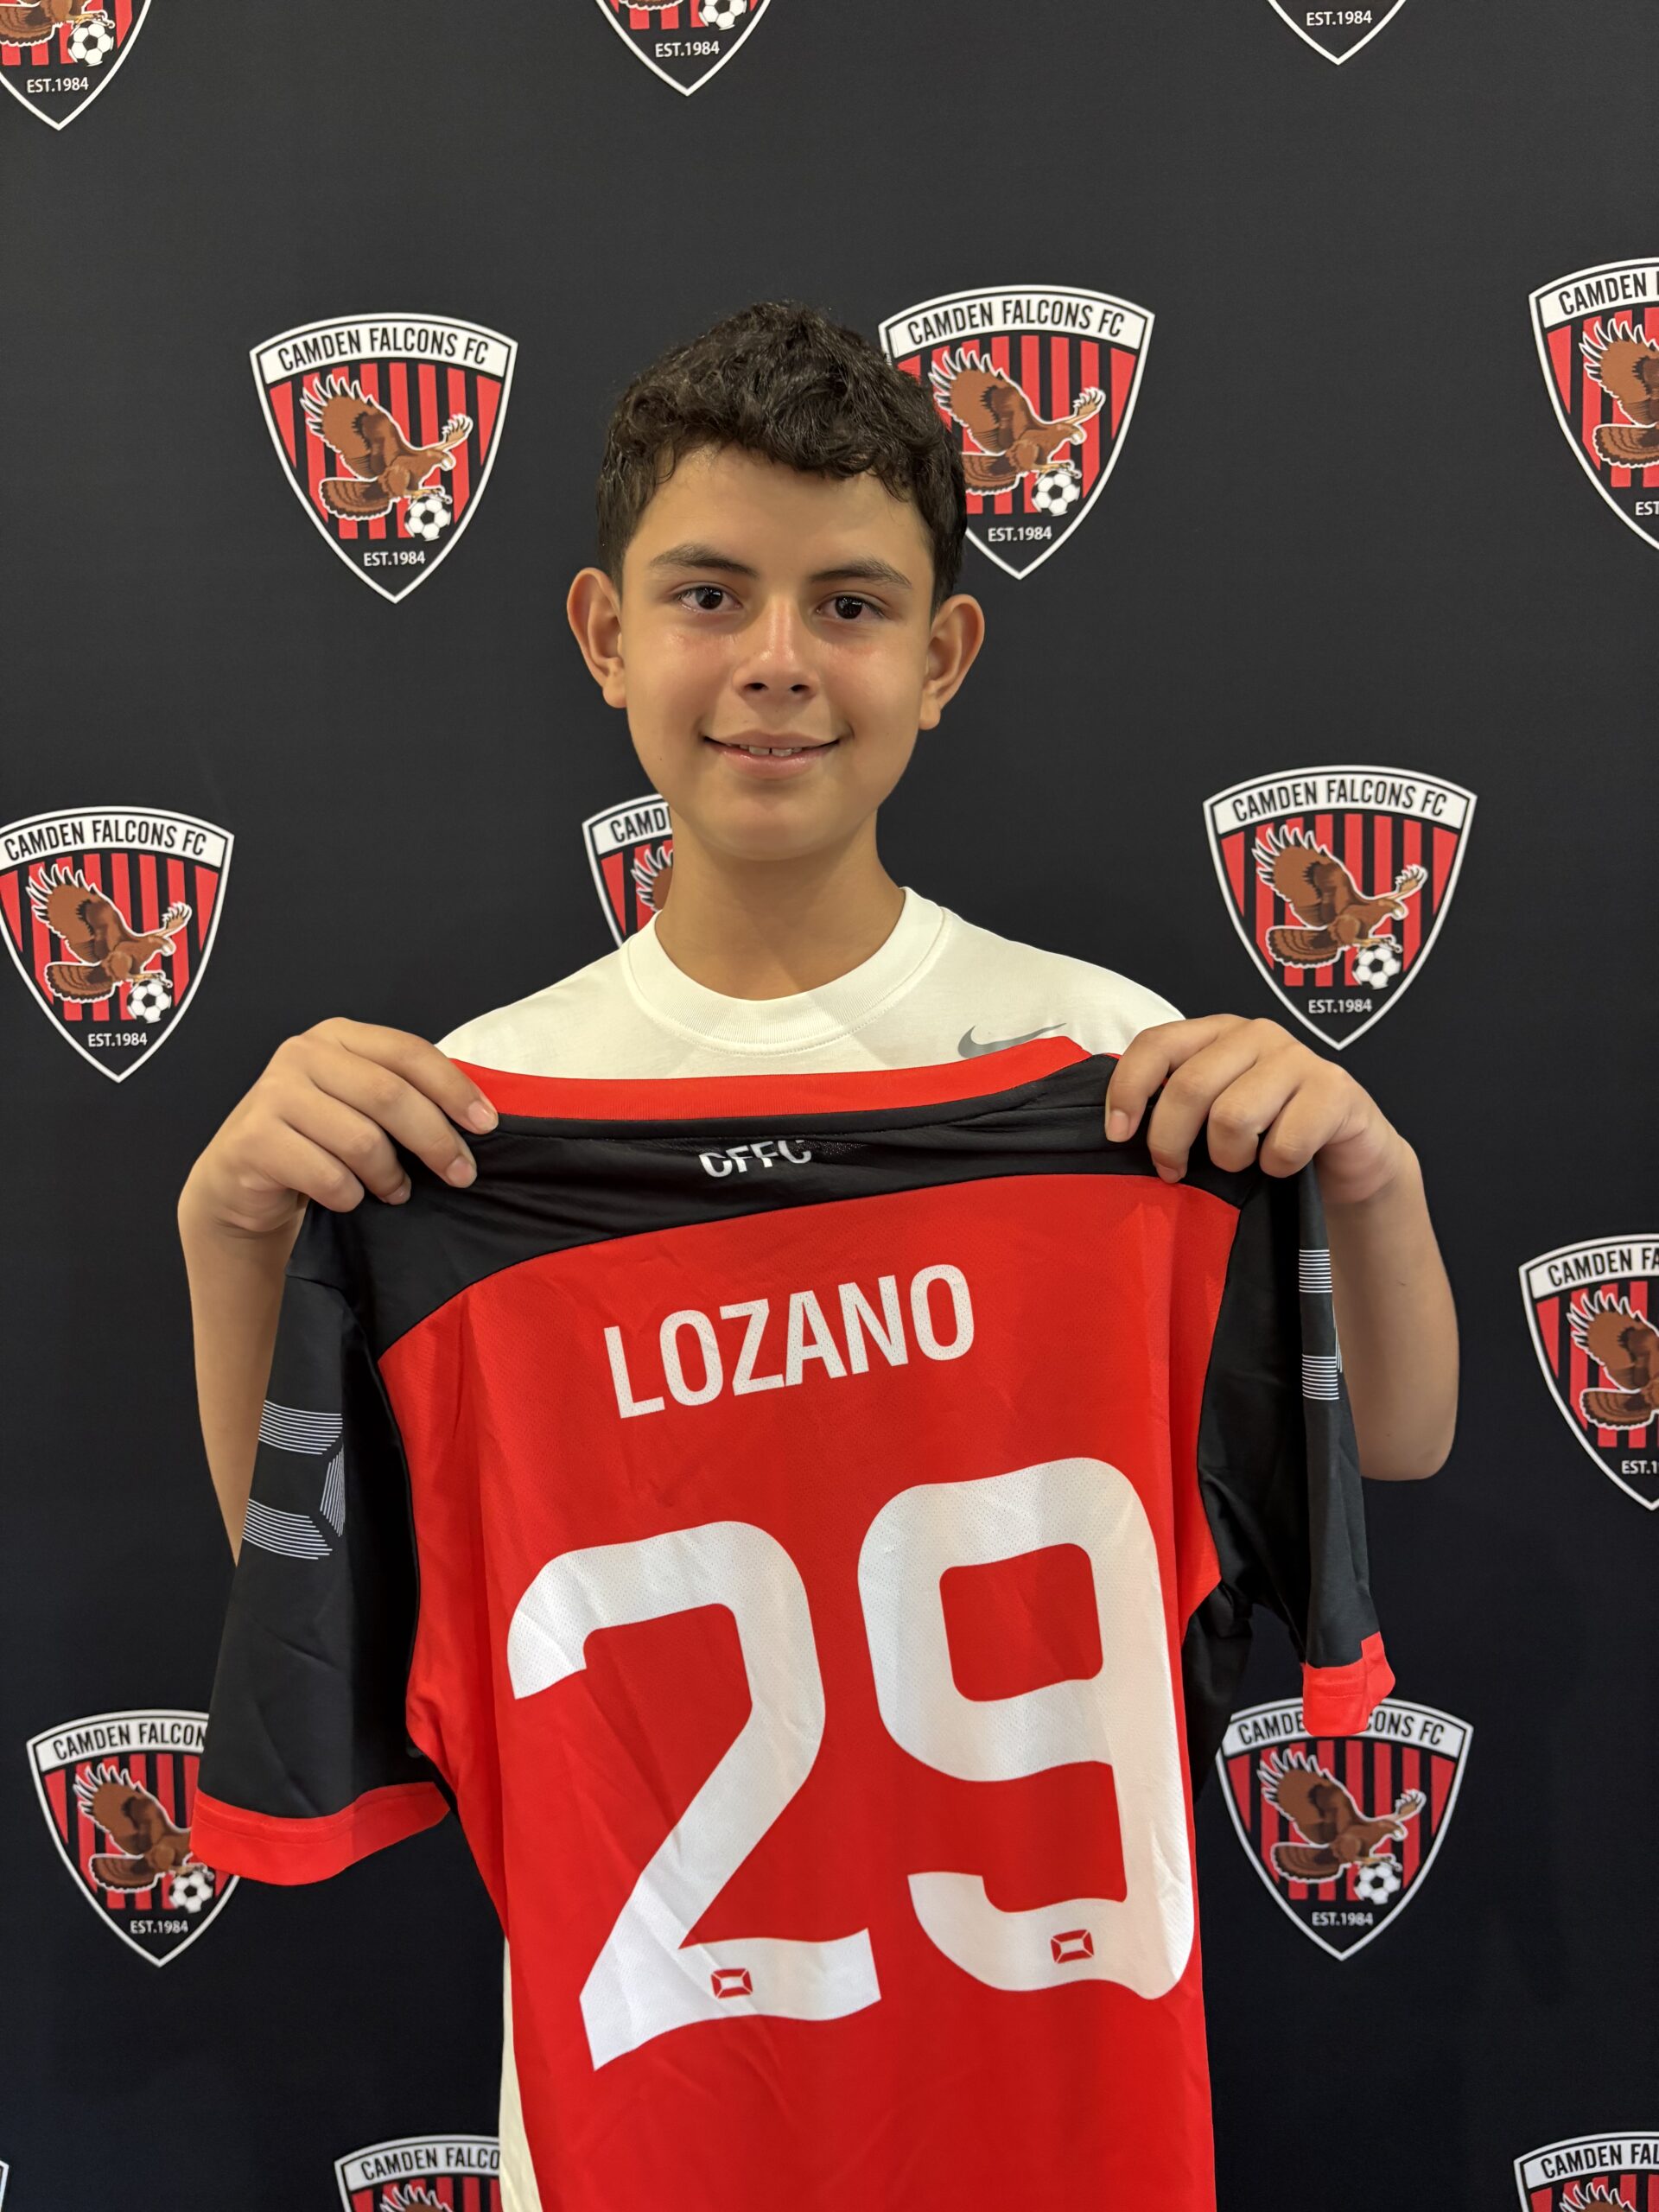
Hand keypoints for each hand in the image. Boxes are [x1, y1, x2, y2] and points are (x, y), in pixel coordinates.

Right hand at [178, 1018, 498, 1239]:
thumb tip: (475, 1117)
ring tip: (395, 1189)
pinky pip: (329, 1176)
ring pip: (361, 1140)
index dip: (453, 1088)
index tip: (486, 1125)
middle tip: (461, 1174)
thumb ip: (403, 1094)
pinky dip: (350, 1195)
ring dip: (390, 1175)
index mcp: (338, 1036)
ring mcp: (272, 1094)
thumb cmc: (316, 1140)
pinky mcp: (255, 1140)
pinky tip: (350, 1197)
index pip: (409, 1053)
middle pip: (389, 1096)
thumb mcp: (359, 1104)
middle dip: (435, 1140)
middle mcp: (302, 1054)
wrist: (242, 1179)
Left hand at [1103, 1014, 1408, 1206]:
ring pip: (1233, 1117)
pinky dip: (1276, 1167)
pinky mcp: (1336, 1090)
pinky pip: (1284, 1143)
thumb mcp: (1211, 1115)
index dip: (1127, 1089)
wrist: (1348, 1159)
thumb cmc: (1268, 1137)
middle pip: (1188, 1087)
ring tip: (1241, 1163)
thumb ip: (1172, 1105)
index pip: (1156, 1044)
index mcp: (1216, 1033)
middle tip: (1174, 1172)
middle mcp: (1256, 1034)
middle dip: (1170, 1141)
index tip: (1117, 1134)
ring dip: (1229, 1157)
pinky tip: (1284, 1165)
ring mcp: (1299, 1057)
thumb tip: (1117, 1129)